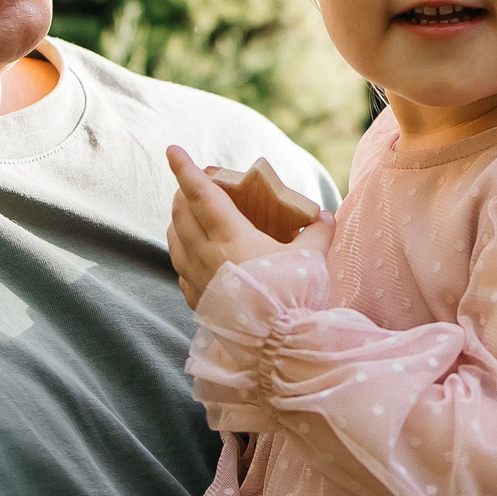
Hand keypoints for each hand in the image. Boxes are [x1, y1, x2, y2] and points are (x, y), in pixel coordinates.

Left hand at [167, 147, 328, 309]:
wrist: (277, 346)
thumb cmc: (294, 297)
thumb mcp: (312, 259)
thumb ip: (316, 233)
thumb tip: (325, 217)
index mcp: (231, 236)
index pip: (201, 194)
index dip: (186, 169)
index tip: (172, 149)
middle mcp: (207, 255)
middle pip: (181, 214)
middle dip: (182, 193)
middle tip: (190, 183)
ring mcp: (199, 279)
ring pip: (175, 241)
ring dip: (177, 222)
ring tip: (185, 215)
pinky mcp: (199, 301)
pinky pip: (181, 270)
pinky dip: (181, 253)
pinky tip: (190, 256)